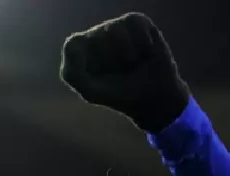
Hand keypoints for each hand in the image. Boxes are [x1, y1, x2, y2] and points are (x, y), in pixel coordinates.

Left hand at [60, 12, 189, 132]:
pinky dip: (143, 44)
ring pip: (115, 30)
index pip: (73, 45)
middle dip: (112, 62)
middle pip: (98, 39)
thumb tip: (75, 43)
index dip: (87, 61)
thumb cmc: (121, 95)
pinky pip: (134, 24)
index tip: (99, 79)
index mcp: (80, 51)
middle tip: (121, 74)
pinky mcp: (136, 22)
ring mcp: (116, 27)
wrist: (156, 99)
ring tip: (133, 63)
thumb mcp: (92, 93)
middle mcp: (96, 35)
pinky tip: (146, 53)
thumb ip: (74, 74)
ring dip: (128, 55)